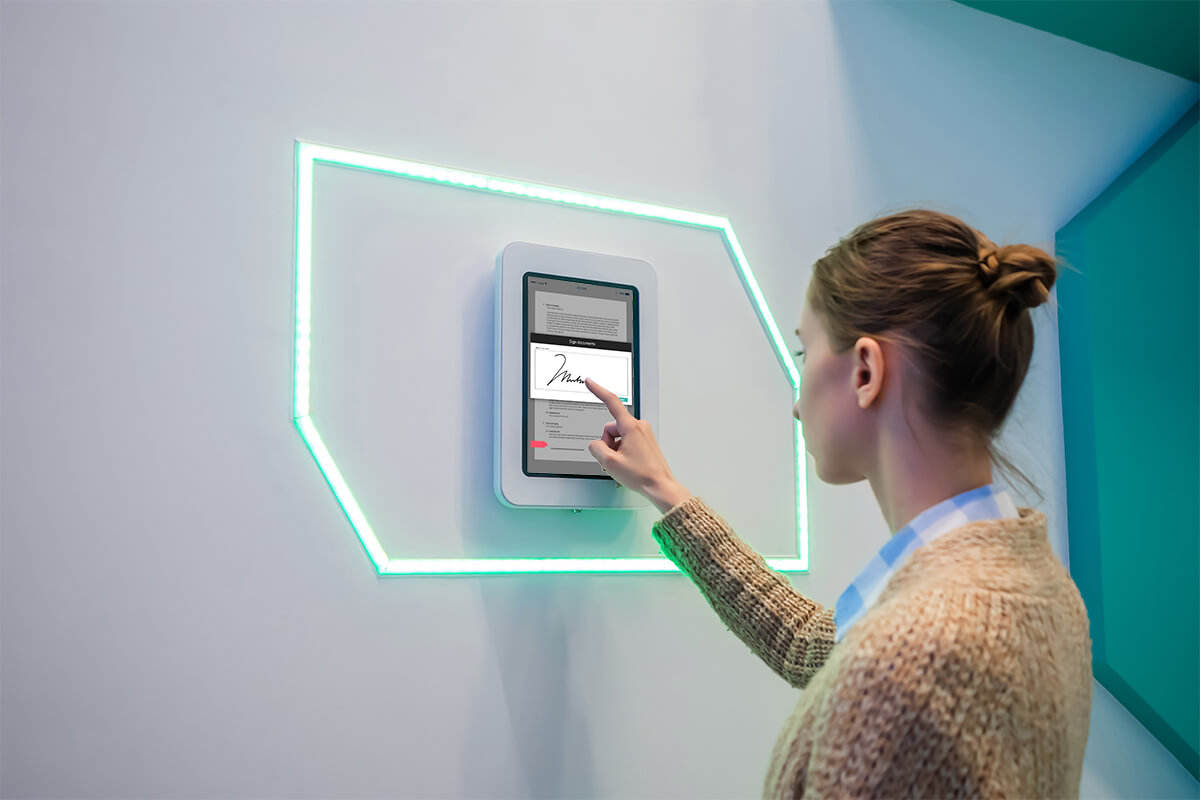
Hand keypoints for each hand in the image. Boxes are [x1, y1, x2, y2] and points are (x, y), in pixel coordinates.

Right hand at [584, 377, 690, 513]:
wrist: (660, 486)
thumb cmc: (642, 475)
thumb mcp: (609, 463)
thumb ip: (596, 448)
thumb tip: (596, 444)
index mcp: (631, 427)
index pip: (612, 402)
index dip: (598, 390)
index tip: (590, 382)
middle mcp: (639, 426)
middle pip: (611, 428)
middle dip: (608, 443)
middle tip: (614, 460)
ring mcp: (643, 433)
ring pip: (618, 435)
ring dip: (615, 449)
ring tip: (623, 463)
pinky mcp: (645, 440)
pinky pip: (626, 440)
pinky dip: (622, 450)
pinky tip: (628, 463)